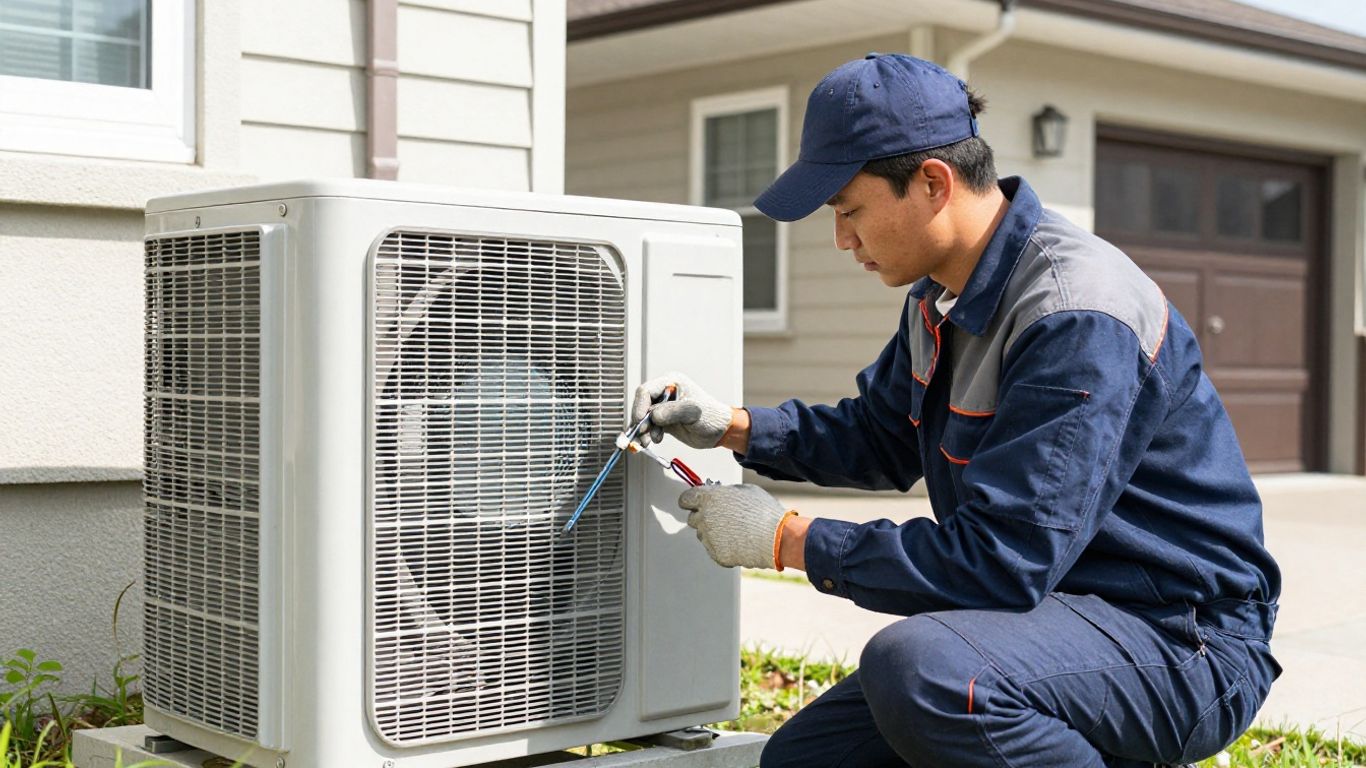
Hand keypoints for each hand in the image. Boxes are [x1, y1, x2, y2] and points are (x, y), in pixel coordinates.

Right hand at [631, 371, 733, 448]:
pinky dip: (647, 435)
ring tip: (647, 441)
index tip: (639, 421)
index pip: (646, 391)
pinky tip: (653, 440)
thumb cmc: (712, 416)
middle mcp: (665, 394)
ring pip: (643, 418)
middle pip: (642, 405)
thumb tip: (653, 416)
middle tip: (641, 434)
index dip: (640, 406)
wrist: (720, 431)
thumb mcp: (693, 412)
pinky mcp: (664, 421)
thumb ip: (672, 412)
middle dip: (639, 421)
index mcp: (672, 383)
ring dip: (642, 431)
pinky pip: (649, 427)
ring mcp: (664, 408)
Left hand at [677, 484, 794, 569]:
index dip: (691, 501)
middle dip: (703, 517)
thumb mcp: (746, 490)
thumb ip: (726, 492)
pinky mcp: (716, 554)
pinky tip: (738, 542)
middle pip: (693, 518)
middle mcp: (705, 517)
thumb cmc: (764, 512)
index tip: (695, 503)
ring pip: (703, 534)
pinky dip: (721, 546)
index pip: (686, 499)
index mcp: (709, 498)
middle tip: (721, 517)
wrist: (777, 538)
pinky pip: (713, 549)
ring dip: (712, 532)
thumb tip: (720, 494)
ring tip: (735, 531)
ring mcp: (709, 537)